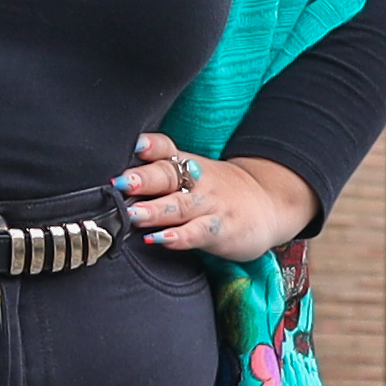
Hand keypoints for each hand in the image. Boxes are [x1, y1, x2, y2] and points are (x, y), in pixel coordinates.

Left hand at [119, 134, 310, 264]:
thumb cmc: (220, 191)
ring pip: (178, 206)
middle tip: (120, 183)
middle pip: (168, 176)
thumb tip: (114, 183)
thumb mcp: (193, 175)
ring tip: (131, 215)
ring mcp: (210, 205)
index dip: (151, 146)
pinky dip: (179, 237)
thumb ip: (158, 174)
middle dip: (143, 179)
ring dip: (153, 210)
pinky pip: (198, 232)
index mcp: (186, 165)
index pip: (167, 149)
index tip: (135, 145)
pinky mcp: (221, 230)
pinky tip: (162, 240)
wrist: (271, 204)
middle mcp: (196, 181)